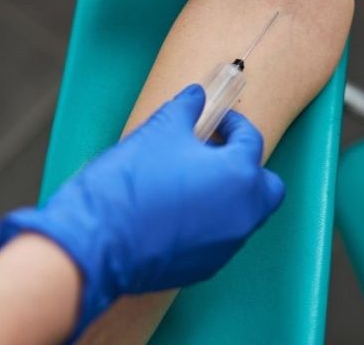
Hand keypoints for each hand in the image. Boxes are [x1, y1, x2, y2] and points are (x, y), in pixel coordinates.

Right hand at [0, 85, 285, 337]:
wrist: (97, 242)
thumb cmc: (131, 184)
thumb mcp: (160, 130)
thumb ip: (187, 109)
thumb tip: (198, 96)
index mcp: (240, 176)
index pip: (251, 140)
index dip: (232, 123)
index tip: (215, 119)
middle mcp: (243, 213)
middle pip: (265, 186)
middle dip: (246, 166)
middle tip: (214, 153)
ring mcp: (227, 244)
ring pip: (244, 213)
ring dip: (228, 193)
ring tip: (190, 179)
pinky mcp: (206, 266)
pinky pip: (220, 237)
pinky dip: (210, 221)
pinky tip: (176, 210)